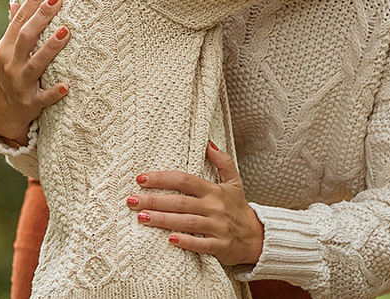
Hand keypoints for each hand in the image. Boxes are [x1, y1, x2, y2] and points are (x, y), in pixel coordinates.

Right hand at [0, 0, 68, 145]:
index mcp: (4, 49)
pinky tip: (67, 85)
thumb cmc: (4, 77)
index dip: (32, 1)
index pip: (19, 20)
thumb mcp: (3, 53)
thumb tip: (15, 3)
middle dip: (42, 17)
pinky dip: (54, 93)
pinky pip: (43, 98)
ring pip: (36, 64)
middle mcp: (10, 65)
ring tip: (66, 31)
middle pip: (26, 37)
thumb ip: (12, 29)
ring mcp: (19, 85)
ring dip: (50, 48)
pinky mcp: (30, 104)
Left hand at [127, 141, 263, 266]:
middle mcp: (214, 207)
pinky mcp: (219, 246)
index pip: (185, 180)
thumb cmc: (239, 208)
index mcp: (214, 190)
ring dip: (162, 219)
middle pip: (180, 201)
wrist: (258, 237)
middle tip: (131, 200)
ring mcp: (217, 227)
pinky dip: (185, 242)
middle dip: (154, 200)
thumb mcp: (234, 181)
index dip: (163, 178)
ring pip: (186, 222)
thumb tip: (208, 143)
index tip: (141, 179)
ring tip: (141, 217)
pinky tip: (169, 240)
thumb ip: (222, 161)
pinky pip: (200, 244)